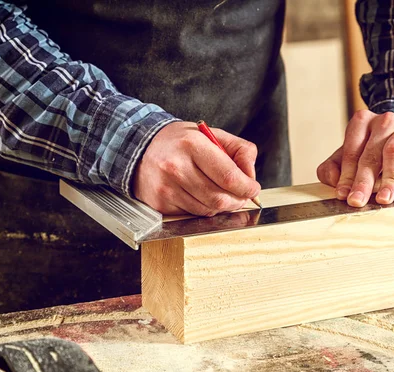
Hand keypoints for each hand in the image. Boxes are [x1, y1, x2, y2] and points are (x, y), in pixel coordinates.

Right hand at [133, 121, 260, 215]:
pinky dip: (203, 209)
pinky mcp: (161, 203)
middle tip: (241, 196)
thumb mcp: (212, 135)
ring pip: (208, 210)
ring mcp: (166, 187)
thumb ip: (240, 150)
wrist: (140, 149)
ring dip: (221, 206)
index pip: (228, 176)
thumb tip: (251, 176)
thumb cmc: (180, 142)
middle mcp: (176, 167)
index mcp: (192, 145)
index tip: (253, 189)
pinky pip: (193, 214)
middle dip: (237, 200)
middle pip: (219, 199)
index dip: (247, 187)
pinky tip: (200, 195)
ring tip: (220, 193)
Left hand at [317, 110, 393, 206]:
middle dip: (363, 180)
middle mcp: (384, 122)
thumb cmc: (374, 152)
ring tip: (383, 200)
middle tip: (357, 201)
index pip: (351, 150)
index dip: (346, 174)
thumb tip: (333, 180)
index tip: (342, 194)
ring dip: (388, 179)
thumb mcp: (350, 157)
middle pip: (371, 153)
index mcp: (362, 122)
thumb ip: (333, 168)